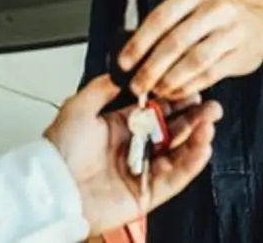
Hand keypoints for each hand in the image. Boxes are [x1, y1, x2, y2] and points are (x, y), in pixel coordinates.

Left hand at [43, 74, 223, 234]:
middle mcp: (134, 148)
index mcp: (120, 128)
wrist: (51, 187)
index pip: (157, 111)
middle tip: (211, 105)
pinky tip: (203, 145)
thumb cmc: (58, 152)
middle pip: (174, 131)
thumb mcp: (78, 106)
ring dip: (198, 137)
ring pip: (179, 153)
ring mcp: (143, 171)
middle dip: (195, 117)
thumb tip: (122, 69)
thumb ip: (103, 87)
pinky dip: (192, 162)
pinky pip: (177, 177)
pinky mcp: (148, 193)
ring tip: (210, 121)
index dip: (176, 101)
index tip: (191, 88)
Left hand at [118, 0, 262, 101]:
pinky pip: (210, 74)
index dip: (139, 43)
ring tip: (156, 91)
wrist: (260, 23)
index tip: (124, 63)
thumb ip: (164, 27)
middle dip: (152, 68)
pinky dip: (190, 86)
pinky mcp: (241, 53)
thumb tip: (131, 56)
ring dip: (171, 80)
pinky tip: (176, 92)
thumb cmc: (214, 18)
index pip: (160, 18)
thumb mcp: (190, 8)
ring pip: (194, 60)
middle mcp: (215, 7)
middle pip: (176, 41)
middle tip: (137, 86)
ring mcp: (232, 30)